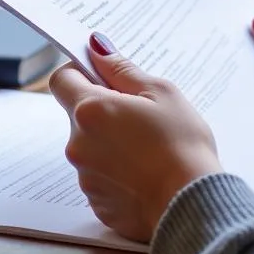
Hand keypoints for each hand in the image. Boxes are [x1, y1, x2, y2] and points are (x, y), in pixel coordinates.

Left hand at [49, 33, 222, 242]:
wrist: (192, 204)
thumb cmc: (181, 143)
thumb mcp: (161, 92)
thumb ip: (122, 70)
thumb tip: (97, 49)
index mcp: (90, 111)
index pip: (62, 79)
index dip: (80, 71)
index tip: (103, 74)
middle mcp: (78, 145)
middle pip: (79, 114)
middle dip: (104, 109)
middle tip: (142, 113)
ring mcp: (86, 178)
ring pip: (92, 146)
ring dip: (112, 141)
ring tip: (150, 147)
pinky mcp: (98, 204)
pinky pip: (101, 176)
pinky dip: (118, 170)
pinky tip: (147, 172)